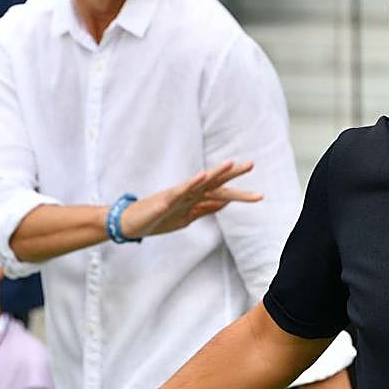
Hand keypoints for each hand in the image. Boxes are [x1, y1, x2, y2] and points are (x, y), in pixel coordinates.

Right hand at [120, 161, 261, 238]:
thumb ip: (205, 209)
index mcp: (194, 199)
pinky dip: (192, 183)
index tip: (259, 195)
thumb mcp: (187, 217)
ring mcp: (177, 195)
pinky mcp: (165, 200)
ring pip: (200, 182)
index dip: (239, 193)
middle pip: (215, 182)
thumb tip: (225, 204)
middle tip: (251, 164)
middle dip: (232, 174)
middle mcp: (188, 193)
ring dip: (216, 172)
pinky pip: (180, 190)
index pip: (220, 193)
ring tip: (231, 163)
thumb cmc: (157, 219)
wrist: (130, 225)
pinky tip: (202, 176)